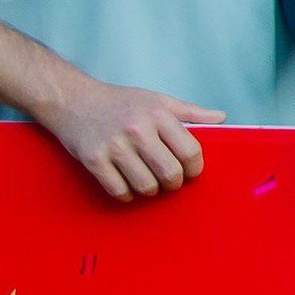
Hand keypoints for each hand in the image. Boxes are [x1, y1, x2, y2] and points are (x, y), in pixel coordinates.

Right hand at [38, 76, 219, 202]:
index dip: (195, 169)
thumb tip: (222, 118)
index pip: (191, 152)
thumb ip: (190, 112)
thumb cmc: (120, 102)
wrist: (72, 100)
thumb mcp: (157, 99)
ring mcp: (114, 146)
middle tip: (169, 180)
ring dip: (151, 190)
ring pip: (146, 186)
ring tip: (148, 181)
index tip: (190, 172)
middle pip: (170, 173)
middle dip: (174, 183)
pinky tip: (127, 185)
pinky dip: (127, 195)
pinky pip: (119, 191)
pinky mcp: (93, 160)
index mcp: (158, 114)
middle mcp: (137, 129)